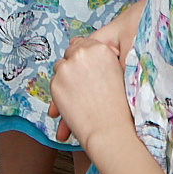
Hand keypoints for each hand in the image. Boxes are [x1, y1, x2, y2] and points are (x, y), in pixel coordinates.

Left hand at [49, 31, 137, 147]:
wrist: (110, 130)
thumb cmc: (117, 105)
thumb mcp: (116, 72)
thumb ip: (99, 58)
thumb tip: (78, 43)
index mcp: (100, 49)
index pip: (84, 44)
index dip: (85, 58)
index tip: (88, 70)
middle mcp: (82, 54)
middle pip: (70, 53)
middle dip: (75, 66)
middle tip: (85, 86)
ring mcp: (67, 67)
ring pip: (60, 67)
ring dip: (66, 78)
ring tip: (81, 97)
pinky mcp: (55, 82)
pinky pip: (54, 82)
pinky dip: (61, 92)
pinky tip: (74, 103)